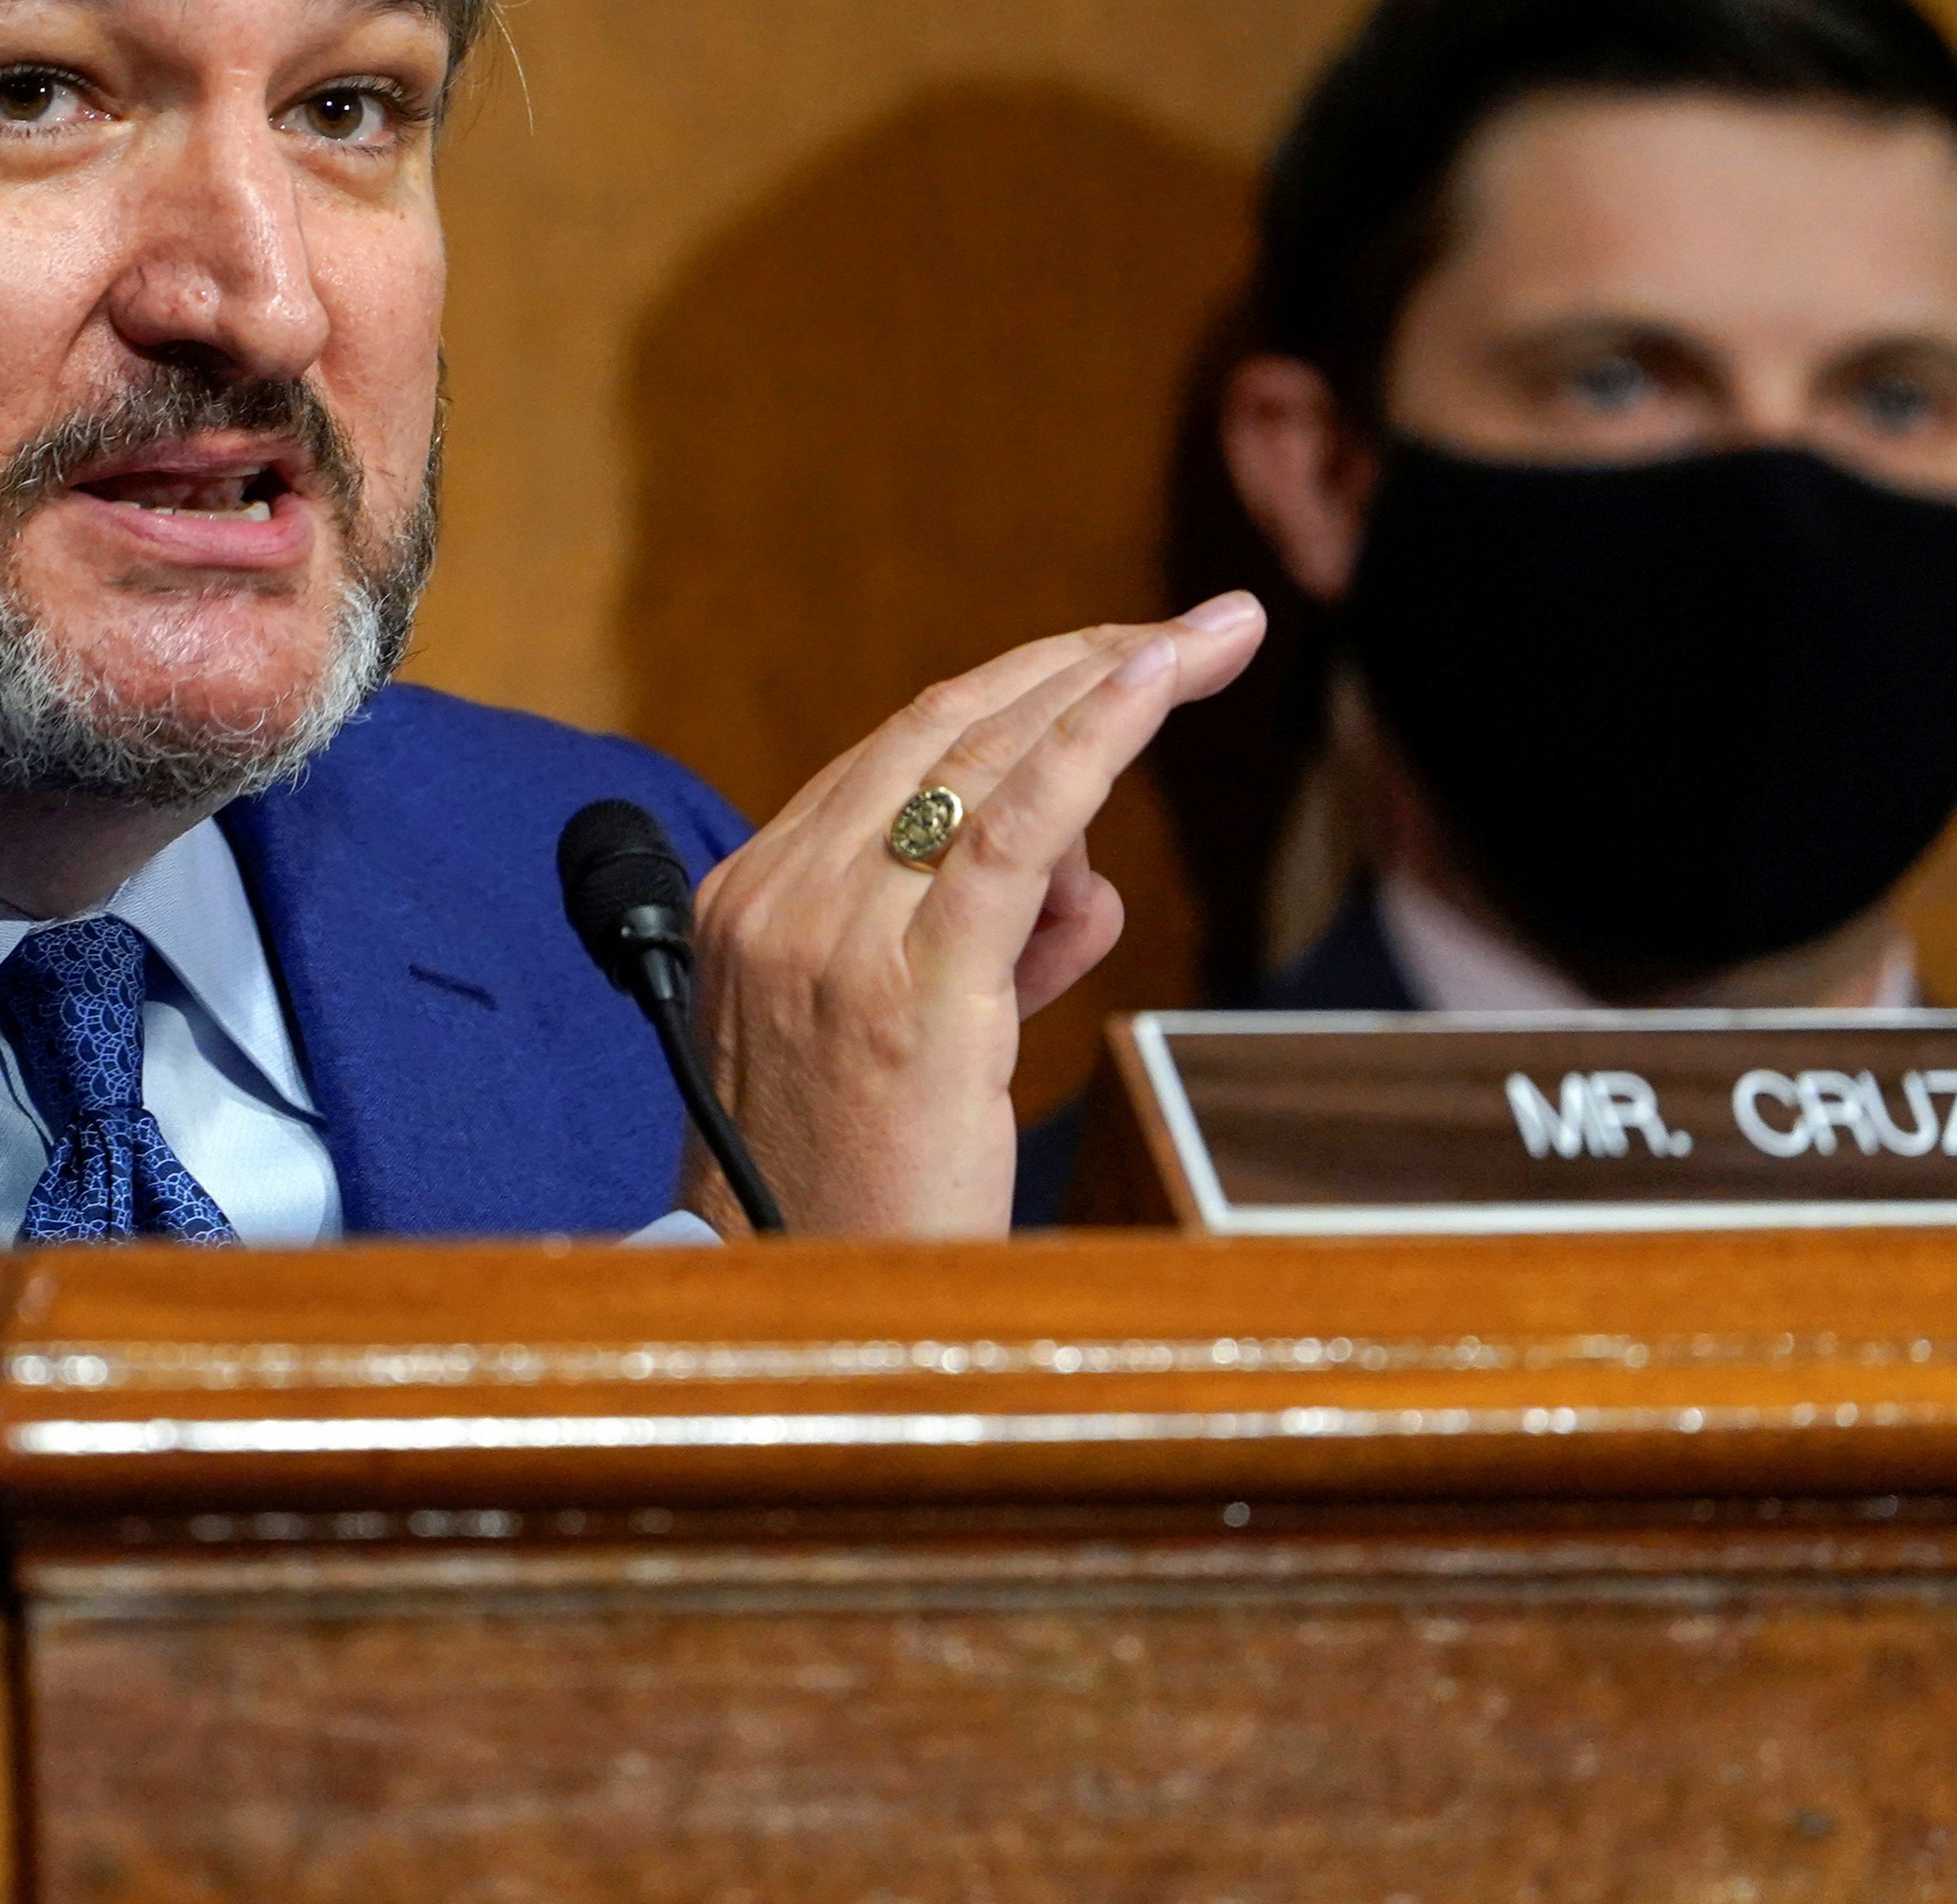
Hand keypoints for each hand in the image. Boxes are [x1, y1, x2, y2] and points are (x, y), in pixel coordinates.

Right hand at [681, 596, 1267, 1238]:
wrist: (799, 1327)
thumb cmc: (853, 1206)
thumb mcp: (903, 1051)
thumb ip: (985, 952)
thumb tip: (1089, 882)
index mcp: (752, 902)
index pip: (900, 756)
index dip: (1022, 693)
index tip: (1116, 657)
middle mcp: (779, 900)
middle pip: (944, 729)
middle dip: (1080, 659)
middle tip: (1196, 629)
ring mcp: (834, 939)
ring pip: (984, 759)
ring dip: (1110, 680)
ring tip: (1204, 644)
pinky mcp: (914, 990)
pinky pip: (1013, 830)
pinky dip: (1092, 737)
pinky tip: (1155, 678)